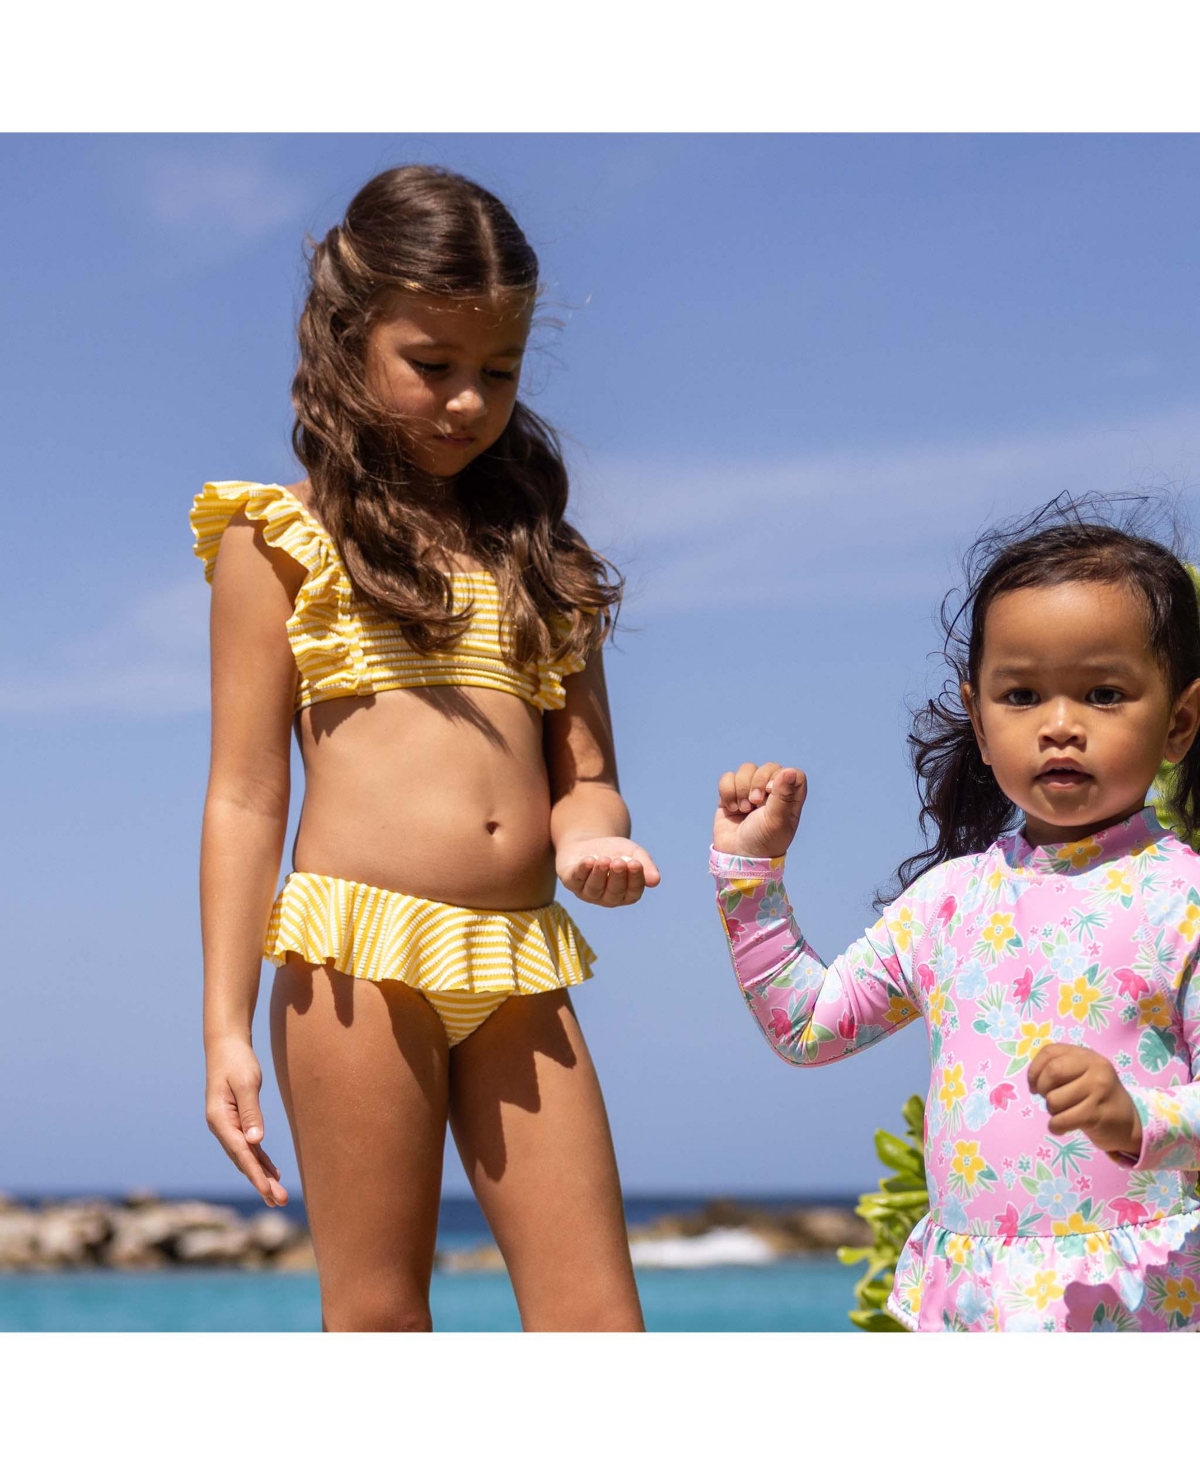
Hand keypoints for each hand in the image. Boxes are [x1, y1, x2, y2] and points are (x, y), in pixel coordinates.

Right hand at [205, 1035, 288, 1206]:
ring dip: (261, 1176)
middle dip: (260, 1182)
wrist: (226, 1046)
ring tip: (278, 1196)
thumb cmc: (237, 1061)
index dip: (255, 1174)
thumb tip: (256, 1141)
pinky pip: (249, 1146)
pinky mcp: (236, 1121)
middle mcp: (221, 1127)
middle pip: (243, 1160)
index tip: (268, 1191)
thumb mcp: (245, 1083)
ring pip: (246, 1157)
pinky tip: (272, 1173)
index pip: (240, 1153)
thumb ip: (250, 1111)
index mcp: (220, 1120)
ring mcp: (227, 1126)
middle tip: (279, 1201)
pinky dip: (260, 1160)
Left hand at [557, 836, 660, 905]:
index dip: (634, 879)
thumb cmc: (615, 852)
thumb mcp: (634, 854)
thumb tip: (656, 881)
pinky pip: (576, 879)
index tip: (636, 864)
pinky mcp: (571, 881)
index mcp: (625, 894)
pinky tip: (589, 860)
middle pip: (613, 892)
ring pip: (594, 888)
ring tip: (604, 859)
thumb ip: (646, 866)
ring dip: (599, 874)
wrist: (588, 842)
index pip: (633, 892)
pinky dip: (582, 870)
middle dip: (617, 877)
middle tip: (619, 861)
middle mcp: (606, 898)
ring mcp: (587, 892)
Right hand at [713, 762, 806, 857]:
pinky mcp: (731, 795)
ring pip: (746, 769)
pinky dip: (727, 792)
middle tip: (755, 803)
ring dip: (741, 789)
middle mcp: (772, 792)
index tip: (771, 792)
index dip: (781, 778)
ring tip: (743, 809)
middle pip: (767, 768)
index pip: (793, 774)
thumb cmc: (764, 842)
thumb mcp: (777, 821)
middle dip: (757, 783)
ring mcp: (750, 792)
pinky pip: (727, 778)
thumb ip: (784, 796)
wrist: (737, 856)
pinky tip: (732, 809)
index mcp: (789, 799)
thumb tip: (789, 771)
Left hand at [1027, 1043, 1142, 1158]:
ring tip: (1064, 1113)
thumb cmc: (1097, 1096)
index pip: (1049, 1052)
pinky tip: (1062, 1127)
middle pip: (1051, 1073)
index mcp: (1087, 1055)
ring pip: (1054, 1100)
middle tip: (1048, 1099)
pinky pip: (1061, 1120)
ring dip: (1052, 1111)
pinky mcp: (1097, 1113)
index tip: (1035, 1085)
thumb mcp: (1083, 1074)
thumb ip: (1061, 1067)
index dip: (1034, 1070)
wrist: (1129, 1123)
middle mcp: (1095, 1068)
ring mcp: (1098, 1090)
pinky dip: (1055, 1126)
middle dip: (1042, 1090)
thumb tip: (1033, 1080)